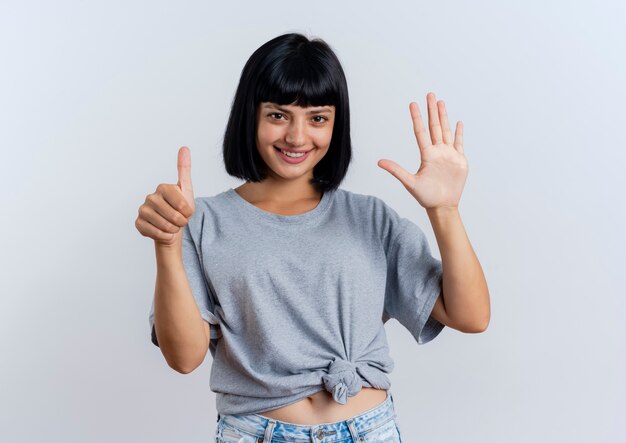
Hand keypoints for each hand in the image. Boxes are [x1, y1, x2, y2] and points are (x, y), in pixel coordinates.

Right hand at [135, 146, 195, 246]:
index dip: (188, 212)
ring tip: (172, 225)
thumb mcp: (186, 189)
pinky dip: (164, 235)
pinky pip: (156, 233)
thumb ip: (184, 169)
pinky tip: (163, 231)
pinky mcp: (138, 223)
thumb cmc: (180, 208)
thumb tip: (184, 147)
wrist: (171, 227)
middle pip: (174, 216)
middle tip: (180, 220)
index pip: (183, 204)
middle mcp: (150, 197)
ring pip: (165, 226)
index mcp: (163, 187)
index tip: (187, 211)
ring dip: (173, 229)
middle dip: (181, 222)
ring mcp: (143, 210)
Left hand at [377, 92, 467, 209]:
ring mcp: (449, 155)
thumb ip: (396, 170)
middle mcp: (437, 152)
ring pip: (446, 131)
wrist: (443, 206)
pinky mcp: (459, 160)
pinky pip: (459, 143)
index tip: (413, 104)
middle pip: (434, 126)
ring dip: (444, 116)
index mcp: (426, 155)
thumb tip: (379, 162)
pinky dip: (458, 133)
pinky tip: (458, 122)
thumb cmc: (426, 197)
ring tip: (441, 102)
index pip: (420, 132)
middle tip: (430, 94)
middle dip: (432, 110)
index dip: (417, 117)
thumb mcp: (409, 182)